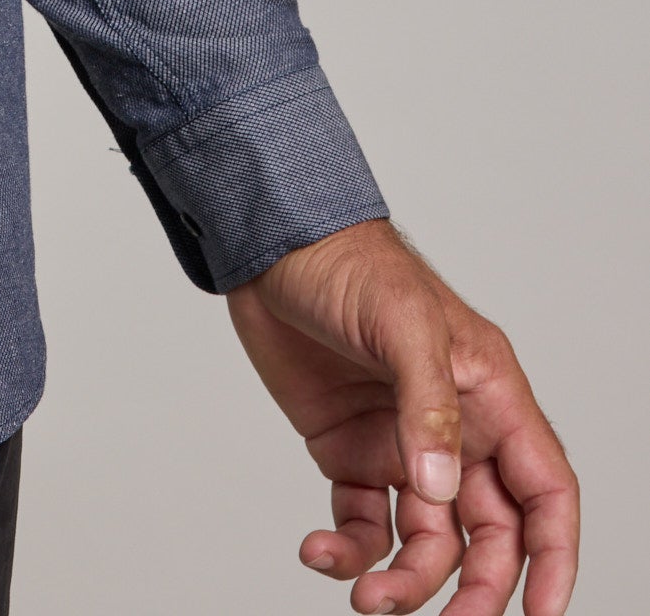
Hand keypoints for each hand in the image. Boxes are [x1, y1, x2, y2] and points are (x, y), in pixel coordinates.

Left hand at [228, 219, 576, 614]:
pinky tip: (319, 552)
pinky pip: (365, 525)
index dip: (554, 557)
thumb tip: (440, 489)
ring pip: (426, 543)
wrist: (271, 245)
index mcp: (492, 397)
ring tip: (365, 595)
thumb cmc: (352, 263)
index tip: (543, 615)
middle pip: (490, 537)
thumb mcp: (403, 321)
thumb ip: (428, 405)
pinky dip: (348, 552)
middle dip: (475, 589)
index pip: (544, 491)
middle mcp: (456, 431)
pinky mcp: (350, 454)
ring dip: (404, 580)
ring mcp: (403, 447)